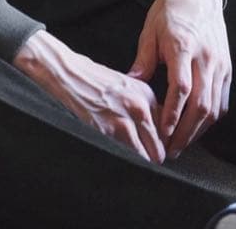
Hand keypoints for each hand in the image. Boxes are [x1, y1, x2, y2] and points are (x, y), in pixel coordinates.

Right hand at [13, 29, 165, 162]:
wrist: (68, 73)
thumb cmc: (93, 79)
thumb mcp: (125, 84)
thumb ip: (143, 104)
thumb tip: (156, 129)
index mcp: (145, 92)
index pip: (167, 126)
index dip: (164, 141)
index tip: (160, 147)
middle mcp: (139, 105)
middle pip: (161, 143)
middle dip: (157, 154)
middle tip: (153, 160)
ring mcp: (125, 119)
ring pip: (149, 153)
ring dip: (146, 160)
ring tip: (142, 162)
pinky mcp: (109, 130)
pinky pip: (130, 154)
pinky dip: (132, 160)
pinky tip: (127, 158)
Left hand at [128, 0, 230, 157]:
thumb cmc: (169, 11)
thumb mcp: (149, 31)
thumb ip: (143, 60)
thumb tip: (130, 85)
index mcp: (183, 47)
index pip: (181, 89)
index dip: (172, 114)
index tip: (161, 132)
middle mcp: (206, 59)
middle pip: (200, 106)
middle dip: (185, 132)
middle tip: (171, 150)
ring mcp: (220, 65)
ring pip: (214, 108)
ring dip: (198, 131)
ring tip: (182, 144)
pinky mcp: (227, 68)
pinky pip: (222, 101)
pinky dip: (211, 118)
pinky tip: (198, 128)